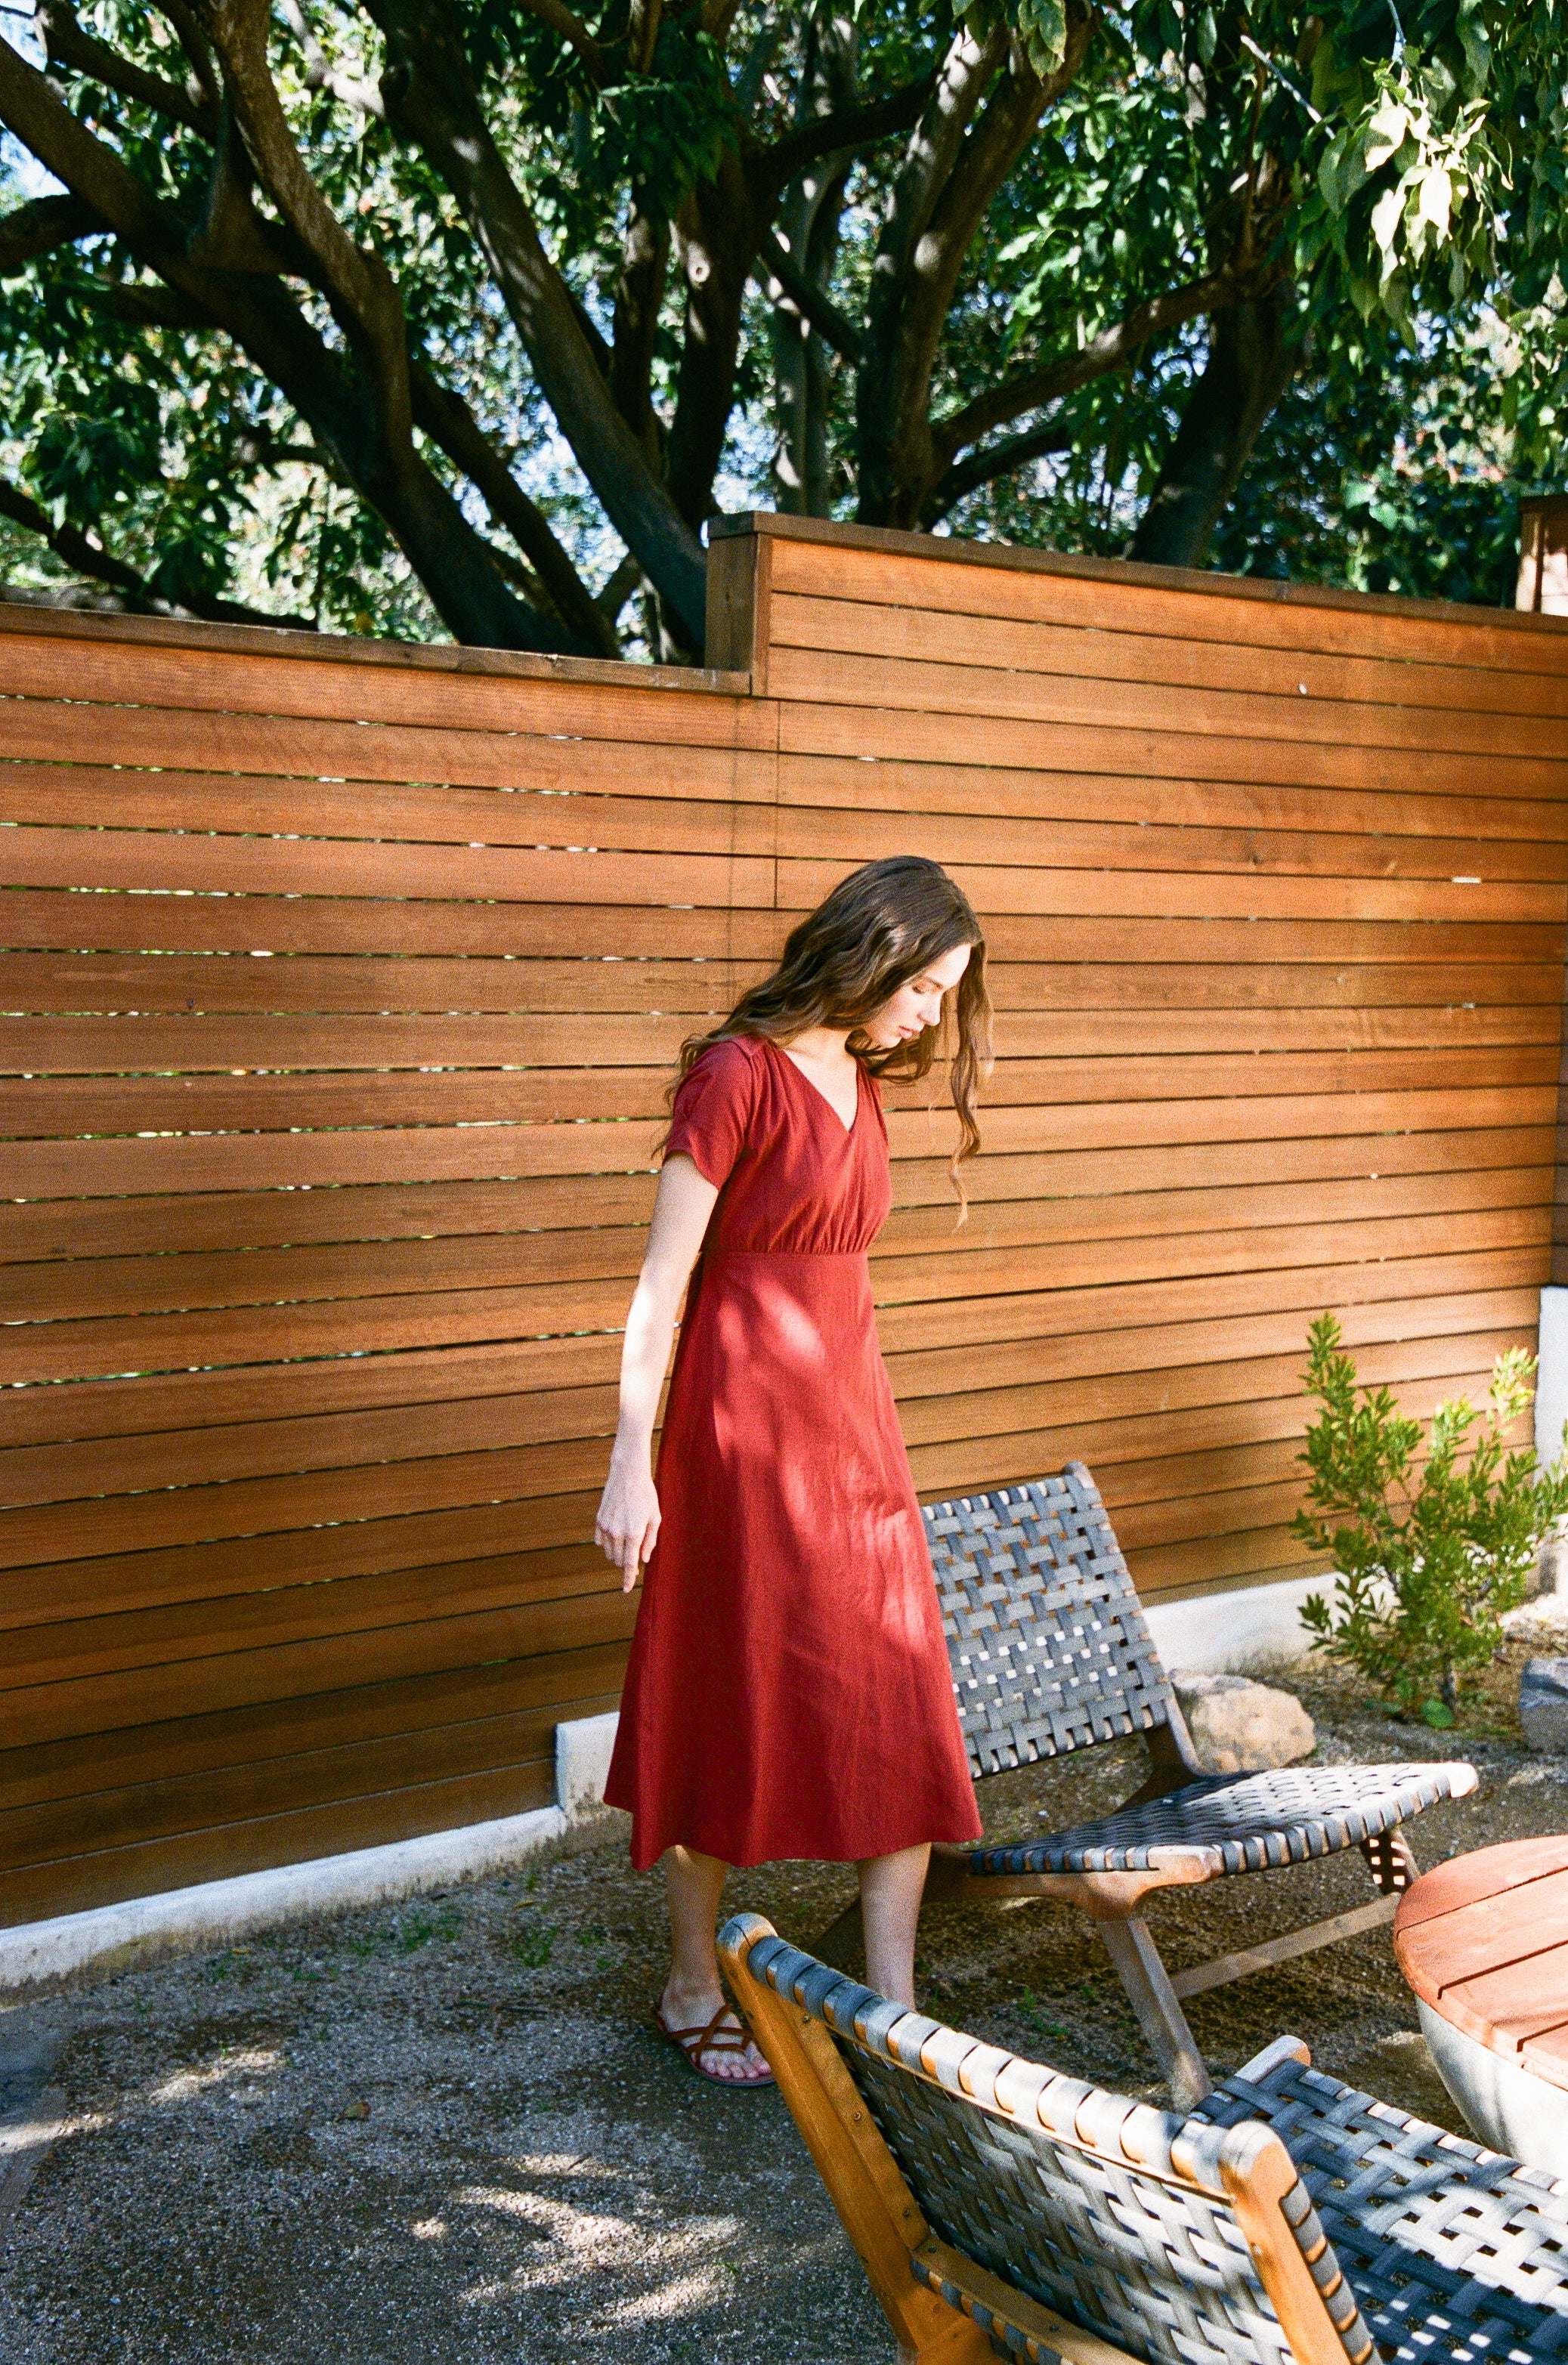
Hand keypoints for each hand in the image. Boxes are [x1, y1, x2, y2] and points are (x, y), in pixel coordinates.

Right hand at [595, 1458, 659, 1592]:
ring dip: (618, 1553)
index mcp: (634, 1533)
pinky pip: (601, 1542)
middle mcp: (617, 1533)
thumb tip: (643, 1560)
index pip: (630, 1564)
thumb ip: (650, 1541)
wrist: (627, 1474)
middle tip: (636, 1551)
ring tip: (629, 1538)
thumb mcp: (655, 1517)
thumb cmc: (646, 1495)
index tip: (626, 1590)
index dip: (628, 1579)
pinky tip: (617, 1532)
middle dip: (627, 1563)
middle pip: (619, 1561)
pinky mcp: (598, 1520)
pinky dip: (608, 1543)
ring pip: (609, 1553)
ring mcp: (605, 1527)